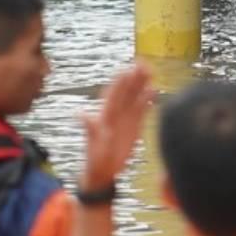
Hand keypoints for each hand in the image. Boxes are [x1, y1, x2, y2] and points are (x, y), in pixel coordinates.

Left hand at [80, 63, 154, 190]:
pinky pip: (141, 108)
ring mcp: (125, 118)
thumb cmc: (97, 161)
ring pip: (133, 97)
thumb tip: (82, 114)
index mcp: (104, 116)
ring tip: (150, 71)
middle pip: (125, 92)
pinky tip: (154, 89)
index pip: (113, 95)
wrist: (104, 172)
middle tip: (142, 63)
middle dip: (133, 77)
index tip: (127, 69)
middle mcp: (115, 114)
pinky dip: (147, 98)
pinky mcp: (134, 125)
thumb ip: (91, 130)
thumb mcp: (94, 147)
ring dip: (141, 84)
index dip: (120, 83)